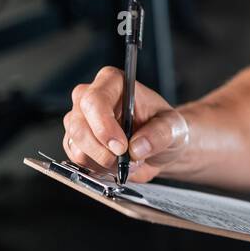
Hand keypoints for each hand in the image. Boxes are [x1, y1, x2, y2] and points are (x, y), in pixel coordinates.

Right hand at [63, 66, 189, 182]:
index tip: (121, 147)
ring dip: (102, 162)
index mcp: (113, 82)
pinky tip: (114, 165)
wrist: (159, 146)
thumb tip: (137, 147)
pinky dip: (97, 168)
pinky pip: (76, 160)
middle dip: (101, 151)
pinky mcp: (74, 141)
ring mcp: (78, 119)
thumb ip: (160, 134)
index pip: (95, 100)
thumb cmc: (164, 128)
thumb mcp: (174, 127)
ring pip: (75, 146)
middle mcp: (89, 96)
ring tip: (126, 161)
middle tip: (125, 161)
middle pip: (78, 125)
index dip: (104, 127)